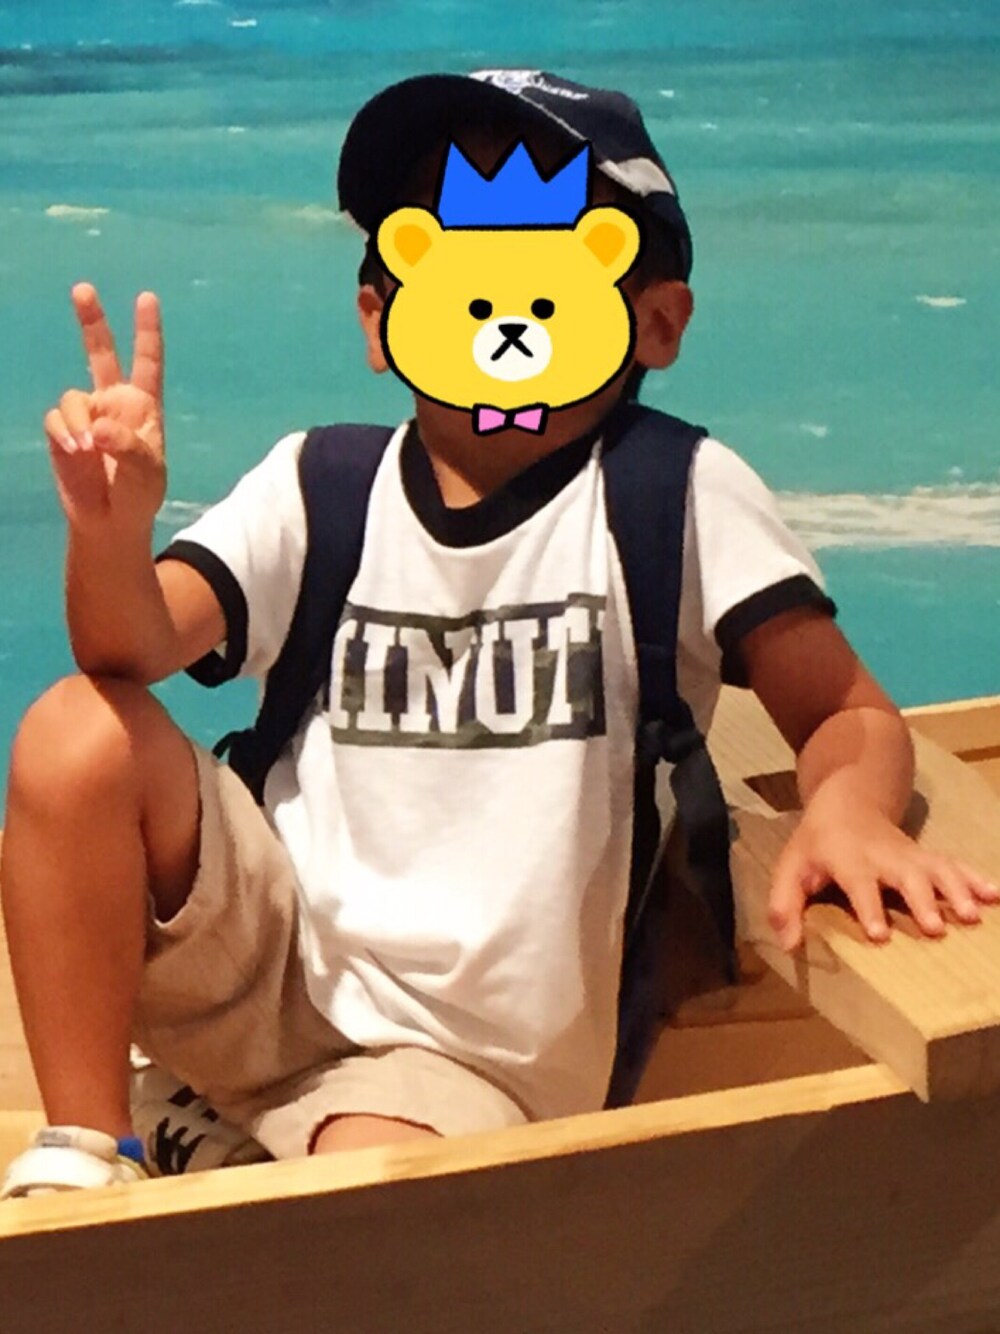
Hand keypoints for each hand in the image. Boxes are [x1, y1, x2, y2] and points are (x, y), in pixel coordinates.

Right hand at [43, 283, 165, 538]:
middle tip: (83, 289)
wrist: (111, 522)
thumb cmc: (140, 495)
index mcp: (144, 406)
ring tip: (88, 449)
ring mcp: (86, 415)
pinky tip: (78, 451)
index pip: (147, 362)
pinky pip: (57, 419)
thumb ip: (129, 446)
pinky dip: (65, 432)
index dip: (147, 331)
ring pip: (73, 397)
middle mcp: (113, 403)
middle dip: (91, 322)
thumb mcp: (148, 473)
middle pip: (100, 354)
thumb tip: (99, 428)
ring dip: (78, 420)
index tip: (147, 298)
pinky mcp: (62, 432)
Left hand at [768, 788, 999, 950]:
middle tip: (937, 929)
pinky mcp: (927, 856)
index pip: (859, 884)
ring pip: (937, 868)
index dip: (869, 908)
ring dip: (957, 889)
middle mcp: (884, 857)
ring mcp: (910, 855)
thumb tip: (789, 945)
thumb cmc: (817, 844)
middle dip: (922, 900)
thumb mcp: (791, 868)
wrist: (848, 801)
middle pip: (906, 876)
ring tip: (974, 916)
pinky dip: (976, 878)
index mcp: (848, 860)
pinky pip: (954, 864)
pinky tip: (996, 895)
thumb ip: (784, 905)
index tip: (881, 935)